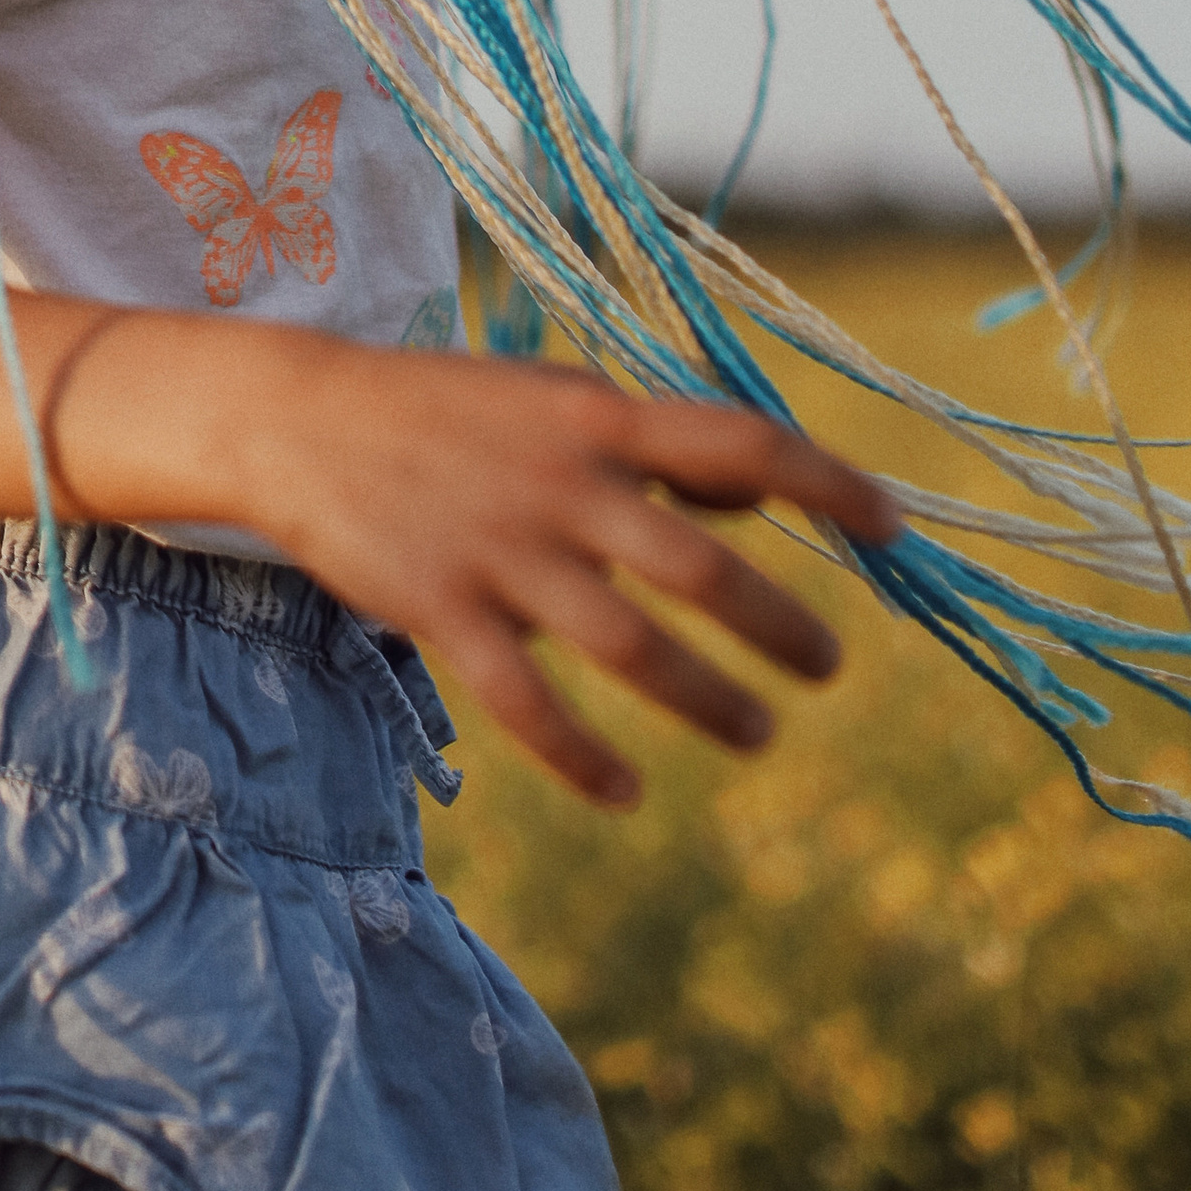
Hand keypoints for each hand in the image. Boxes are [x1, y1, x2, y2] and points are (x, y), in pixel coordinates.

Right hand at [233, 341, 900, 808]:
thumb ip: (650, 446)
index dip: (827, 483)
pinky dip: (582, 756)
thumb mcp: (551, 399)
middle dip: (777, 625)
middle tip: (828, 667)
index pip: (739, 443)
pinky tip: (627, 791)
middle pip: (697, 567)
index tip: (893, 527)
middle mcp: (560, 481)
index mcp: (595, 414)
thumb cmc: (445, 409)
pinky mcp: (440, 609)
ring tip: (758, 734)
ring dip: (705, 698)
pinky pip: (527, 702)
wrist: (297, 417)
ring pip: (627, 645)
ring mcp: (499, 549)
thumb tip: (756, 496)